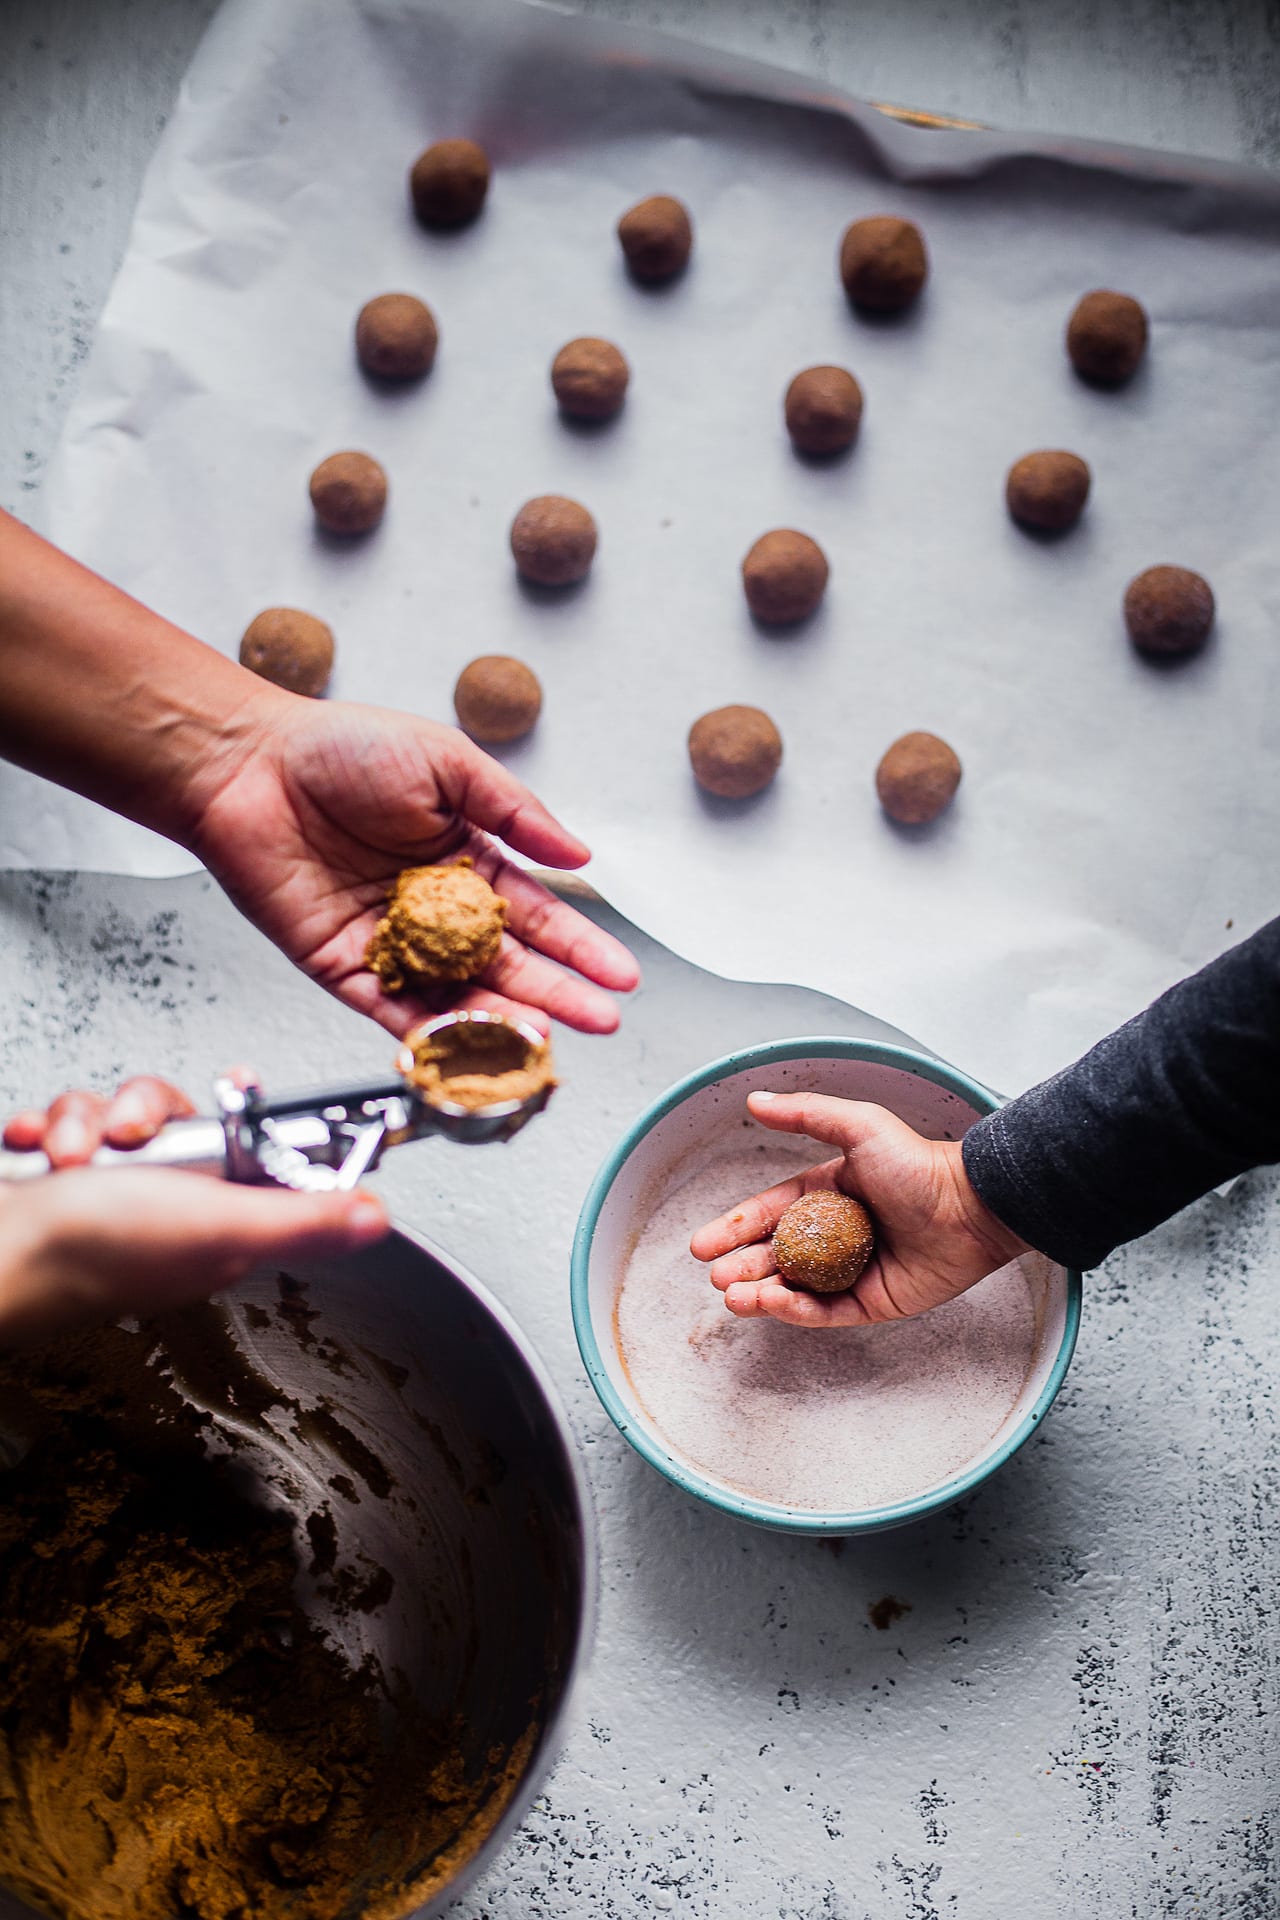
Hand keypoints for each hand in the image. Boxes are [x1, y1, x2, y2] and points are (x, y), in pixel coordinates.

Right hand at [0, 1074, 389, 1340]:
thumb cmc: (86, 1258)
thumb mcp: (219, 1229)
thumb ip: (301, 1220)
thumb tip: (376, 1218)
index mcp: (222, 1225)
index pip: (257, 1153)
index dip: (248, 1119)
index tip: (234, 1091)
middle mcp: (171, 1209)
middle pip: (184, 1118)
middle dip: (145, 1113)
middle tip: (127, 1139)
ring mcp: (115, 1194)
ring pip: (124, 1114)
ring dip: (88, 1121)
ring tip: (72, 1156)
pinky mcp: (65, 1181)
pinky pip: (70, 1123)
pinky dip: (49, 1129)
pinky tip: (39, 1149)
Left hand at [187, 694, 639, 1039]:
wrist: (247, 764)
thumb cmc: (337, 746)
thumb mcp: (447, 761)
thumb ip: (516, 812)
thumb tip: (579, 853)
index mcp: (465, 858)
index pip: (537, 914)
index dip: (580, 945)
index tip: (619, 973)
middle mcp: (435, 908)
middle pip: (509, 963)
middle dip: (558, 992)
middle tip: (601, 1017)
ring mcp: (393, 942)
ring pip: (459, 994)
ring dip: (504, 1019)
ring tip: (545, 1035)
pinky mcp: (345, 967)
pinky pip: (395, 1009)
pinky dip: (432, 1030)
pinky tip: (471, 1041)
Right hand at [689, 1091, 1028, 1327]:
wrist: (971, 1208)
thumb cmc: (920, 1164)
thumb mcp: (859, 1127)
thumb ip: (806, 1113)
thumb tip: (754, 1099)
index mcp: (828, 1193)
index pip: (769, 1214)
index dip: (734, 1228)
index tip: (701, 1244)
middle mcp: (836, 1233)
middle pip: (774, 1255)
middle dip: (740, 1267)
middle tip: (714, 1275)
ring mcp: (852, 1271)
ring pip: (793, 1288)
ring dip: (758, 1294)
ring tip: (732, 1295)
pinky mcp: (872, 1303)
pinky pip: (826, 1311)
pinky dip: (795, 1310)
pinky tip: (772, 1303)